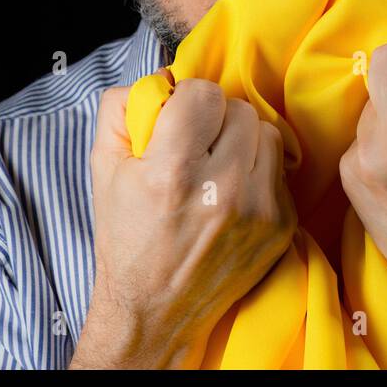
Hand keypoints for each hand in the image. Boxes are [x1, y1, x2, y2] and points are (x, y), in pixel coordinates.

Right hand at [71, 74, 297, 368]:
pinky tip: (231, 191)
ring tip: (216, 163)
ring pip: (265, 131)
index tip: (176, 119)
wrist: (156, 309)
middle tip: (195, 143)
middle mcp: (220, 190)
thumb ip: (122, 109)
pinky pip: (278, 167)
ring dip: (240, 138)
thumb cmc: (128, 235)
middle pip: (238, 108)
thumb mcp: (104, 168)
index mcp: (171, 172)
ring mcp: (257, 209)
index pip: (203, 92)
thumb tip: (161, 77)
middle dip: (214, 118)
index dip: (186, 99)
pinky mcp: (282, 224)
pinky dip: (256, 170)